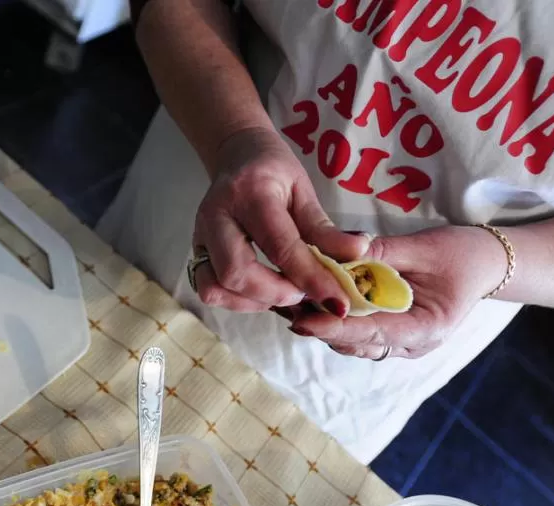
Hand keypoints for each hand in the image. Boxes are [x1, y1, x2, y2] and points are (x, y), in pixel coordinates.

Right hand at [192, 127, 368, 313]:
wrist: (236, 155)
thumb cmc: (273, 171)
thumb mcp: (303, 191)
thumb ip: (324, 229)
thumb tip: (357, 254)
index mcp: (250, 193)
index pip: (279, 245)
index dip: (310, 277)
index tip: (337, 301)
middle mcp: (216, 216)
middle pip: (236, 272)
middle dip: (275, 293)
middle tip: (303, 294)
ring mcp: (200, 236)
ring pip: (215, 287)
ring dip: (253, 302)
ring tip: (283, 293)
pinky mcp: (196, 251)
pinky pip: (208, 289)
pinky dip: (237, 300)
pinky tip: (262, 292)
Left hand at [287, 225, 507, 358]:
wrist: (485, 263)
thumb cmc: (461, 253)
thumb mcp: (423, 247)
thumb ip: (380, 255)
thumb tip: (336, 253)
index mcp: (426, 328)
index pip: (371, 334)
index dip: (334, 328)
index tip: (300, 322)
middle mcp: (411, 345)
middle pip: (355, 344)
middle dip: (320, 326)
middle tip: (284, 306)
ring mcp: (400, 344)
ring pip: (351, 343)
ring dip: (322, 324)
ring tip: (288, 304)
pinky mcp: (389, 334)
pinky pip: (355, 334)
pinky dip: (332, 320)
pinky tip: (308, 303)